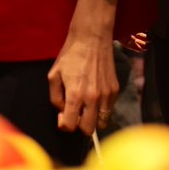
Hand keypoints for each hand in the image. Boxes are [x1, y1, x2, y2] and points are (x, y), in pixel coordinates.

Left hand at [47, 0, 119, 134]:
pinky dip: (101, 109)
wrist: (91, 39)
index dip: (64, 124)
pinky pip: (109, 110)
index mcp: (75, 94)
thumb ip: (55, 98)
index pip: (70, 126)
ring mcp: (107, 95)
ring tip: (86, 107)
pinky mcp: (115, 90)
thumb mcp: (53, 75)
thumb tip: (62, 113)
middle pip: (88, 130)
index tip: (62, 116)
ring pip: (101, 123)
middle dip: (79, 125)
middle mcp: (93, 98)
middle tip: (75, 113)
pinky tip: (94, 96)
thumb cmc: (69, 56)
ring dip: (92, 119)